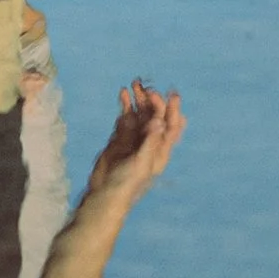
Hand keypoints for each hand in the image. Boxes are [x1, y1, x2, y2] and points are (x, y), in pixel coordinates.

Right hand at [83, 80, 185, 207]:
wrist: (105, 193)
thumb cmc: (127, 184)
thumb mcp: (141, 163)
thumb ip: (150, 141)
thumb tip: (159, 120)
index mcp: (161, 150)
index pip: (171, 126)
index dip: (173, 110)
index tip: (171, 94)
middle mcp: (150, 142)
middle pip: (155, 116)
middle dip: (153, 101)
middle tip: (146, 87)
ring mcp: (134, 139)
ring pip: (140, 114)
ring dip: (139, 99)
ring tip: (134, 84)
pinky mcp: (120, 137)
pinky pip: (125, 117)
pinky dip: (125, 105)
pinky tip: (123, 94)